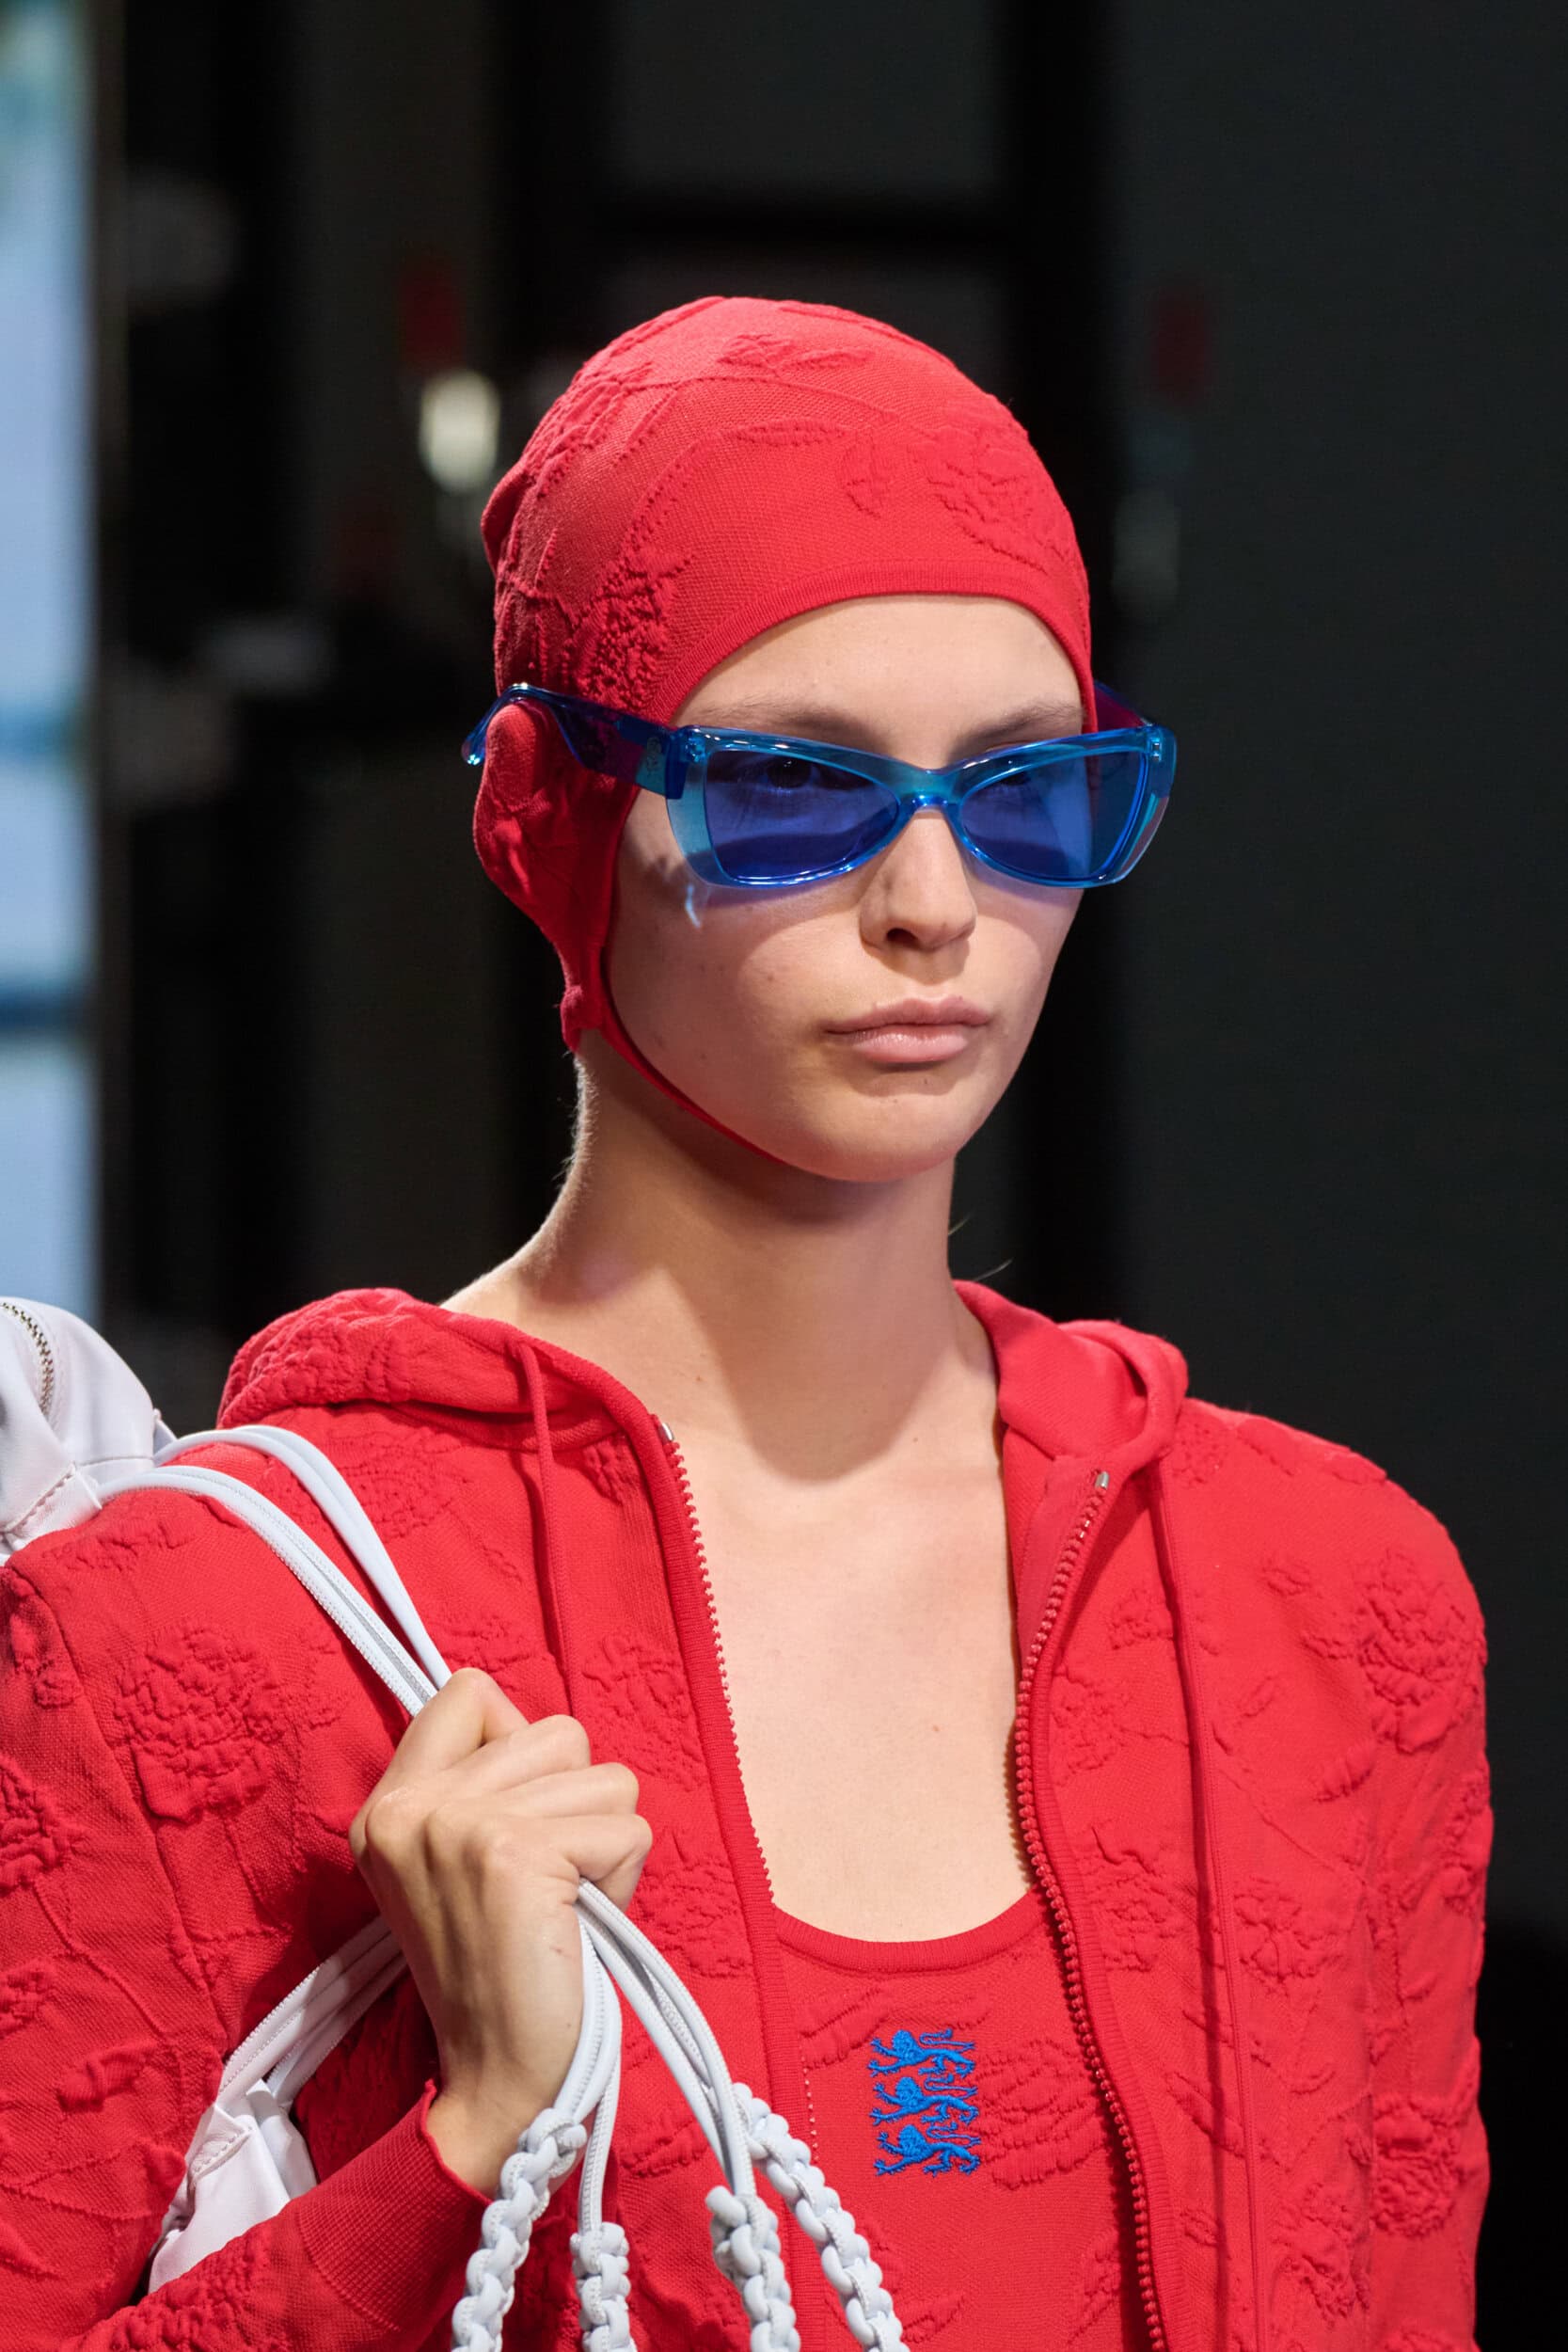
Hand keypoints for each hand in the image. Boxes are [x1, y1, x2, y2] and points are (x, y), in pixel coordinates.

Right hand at [348, 1668, 650, 2190]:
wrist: (499, 2081)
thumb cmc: (503, 1968)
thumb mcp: (459, 1861)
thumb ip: (485, 1787)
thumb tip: (549, 1734)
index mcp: (390, 1803)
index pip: (470, 1691)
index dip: (518, 1744)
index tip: (517, 1821)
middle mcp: (412, 1806)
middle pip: (558, 1730)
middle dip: (577, 1804)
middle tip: (545, 1884)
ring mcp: (459, 1825)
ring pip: (605, 1776)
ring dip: (605, 1843)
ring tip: (562, 1905)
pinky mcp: (517, 1855)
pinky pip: (628, 1829)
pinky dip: (626, 1879)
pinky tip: (583, 1924)